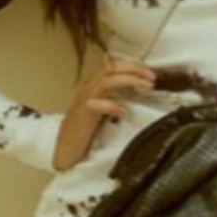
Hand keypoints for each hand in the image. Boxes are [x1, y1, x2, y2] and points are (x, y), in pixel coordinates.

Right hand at [52, 57, 155, 171]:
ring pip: (106, 81)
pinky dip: (113, 106)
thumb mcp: (106, 109)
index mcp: (95, 85)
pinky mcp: (83, 116)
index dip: (134, 66)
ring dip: (129, 80)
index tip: (151, 73)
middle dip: (134, 69)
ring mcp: (85, 100)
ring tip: (146, 86)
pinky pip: (97, 105)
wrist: (64, 149)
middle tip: (152, 77)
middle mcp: (89, 88)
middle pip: (111, 68)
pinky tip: (125, 112)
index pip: (115, 66)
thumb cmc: (87, 130)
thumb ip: (118, 97)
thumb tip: (140, 90)